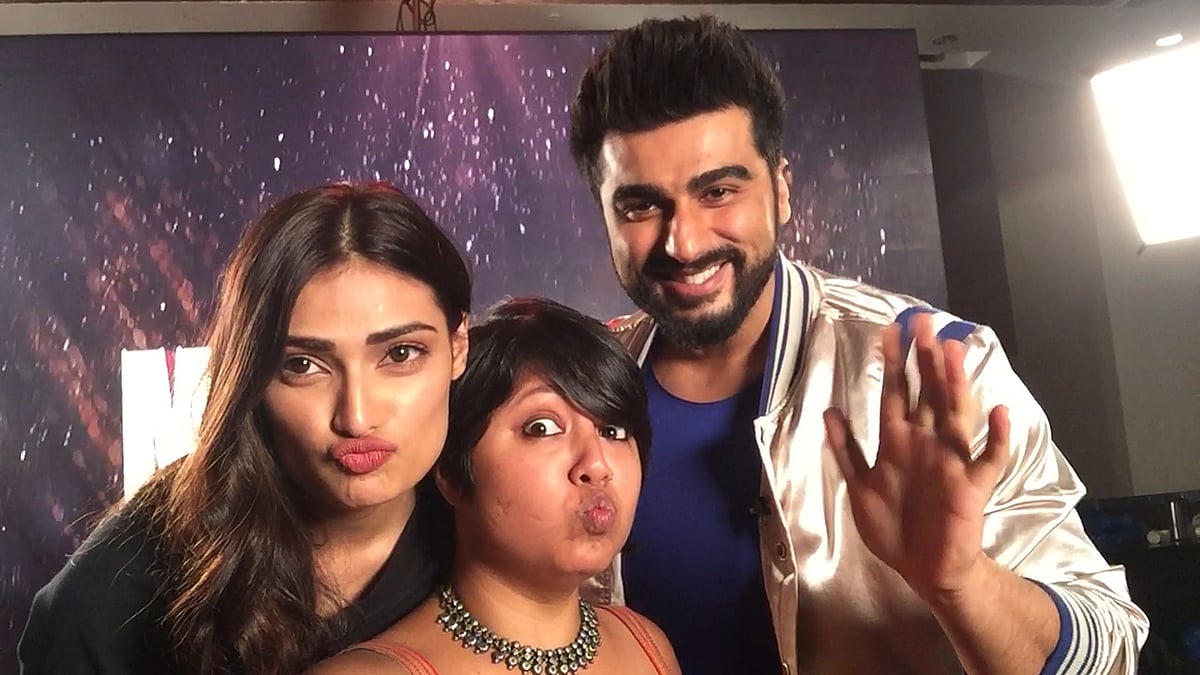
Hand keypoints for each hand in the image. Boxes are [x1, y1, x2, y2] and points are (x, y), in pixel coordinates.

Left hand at [823, 313, 1010, 602]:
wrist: (924, 569)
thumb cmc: (892, 527)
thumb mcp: (859, 487)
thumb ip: (846, 450)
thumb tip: (829, 411)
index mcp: (898, 442)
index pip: (896, 393)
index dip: (893, 363)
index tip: (890, 329)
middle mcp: (926, 444)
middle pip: (927, 394)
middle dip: (925, 359)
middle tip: (924, 322)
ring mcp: (951, 462)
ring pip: (955, 416)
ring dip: (955, 385)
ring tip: (954, 353)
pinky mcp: (971, 487)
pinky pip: (988, 460)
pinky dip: (996, 439)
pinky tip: (999, 413)